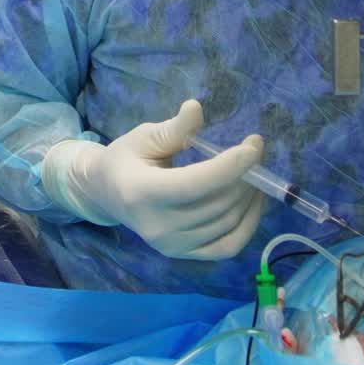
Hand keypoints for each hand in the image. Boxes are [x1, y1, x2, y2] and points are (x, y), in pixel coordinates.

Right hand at [41, 99, 264, 259]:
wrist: (108, 194)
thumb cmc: (127, 159)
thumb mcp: (144, 136)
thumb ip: (174, 128)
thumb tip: (196, 108)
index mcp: (142, 192)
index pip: (194, 183)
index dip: (228, 166)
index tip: (253, 146)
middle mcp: (157, 226)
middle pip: (216, 204)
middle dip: (245, 175)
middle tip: (255, 150)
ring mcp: (172, 246)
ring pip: (227, 223)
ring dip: (249, 196)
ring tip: (254, 171)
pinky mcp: (184, 255)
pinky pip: (228, 246)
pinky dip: (248, 224)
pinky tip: (252, 200)